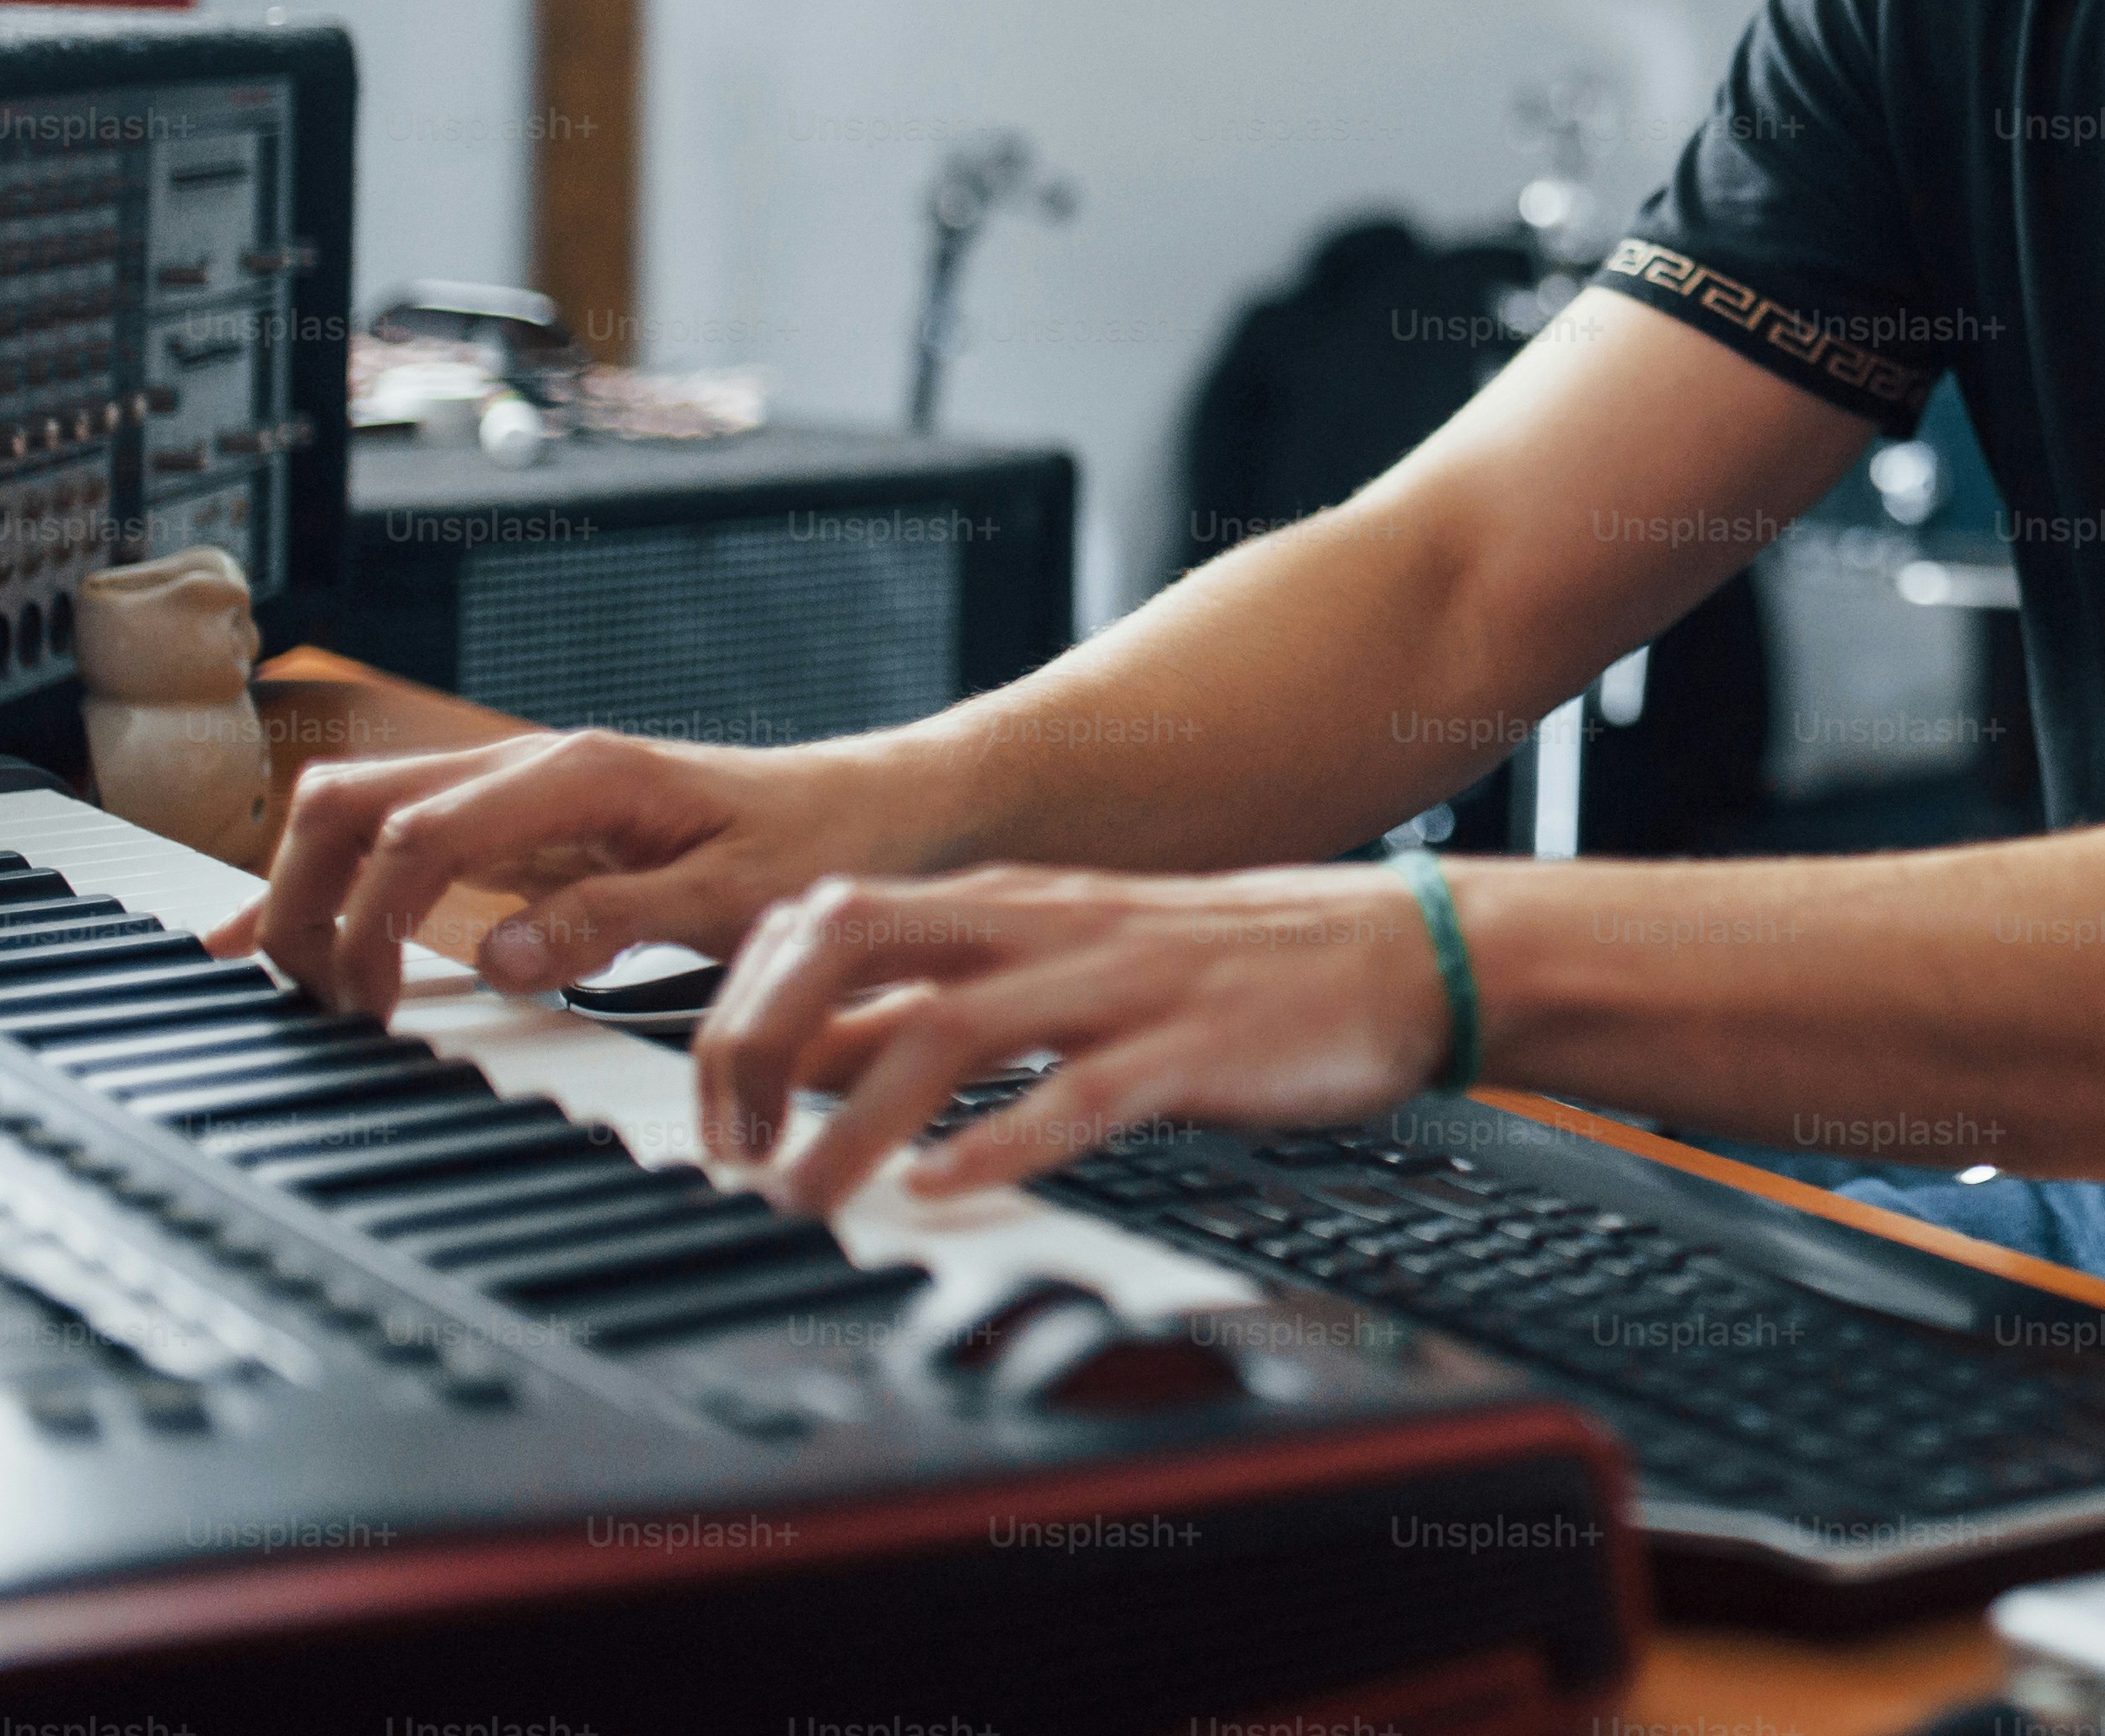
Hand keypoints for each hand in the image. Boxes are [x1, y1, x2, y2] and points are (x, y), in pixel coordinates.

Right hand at [201, 728, 926, 1019]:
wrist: (872, 807)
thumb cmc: (818, 845)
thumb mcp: (731, 899)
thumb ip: (611, 922)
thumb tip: (495, 959)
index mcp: (578, 775)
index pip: (416, 834)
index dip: (370, 924)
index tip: (375, 1012)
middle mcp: (533, 765)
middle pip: (352, 801)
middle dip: (305, 897)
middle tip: (318, 1004)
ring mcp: (521, 787)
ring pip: (362, 806)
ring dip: (309, 885)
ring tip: (295, 985)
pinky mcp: (524, 820)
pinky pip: (401, 831)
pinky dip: (337, 878)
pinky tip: (284, 933)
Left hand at [692, 860, 1456, 1214]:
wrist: (1390, 950)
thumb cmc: (1221, 969)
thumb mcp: (1059, 965)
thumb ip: (937, 1001)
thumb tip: (803, 1058)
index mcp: (1006, 905)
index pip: (823, 915)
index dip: (741, 1006)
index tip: (714, 1109)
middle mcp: (1043, 928)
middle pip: (852, 939)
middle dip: (761, 1040)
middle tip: (734, 1149)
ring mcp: (1115, 983)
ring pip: (945, 1029)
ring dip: (852, 1121)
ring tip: (804, 1201)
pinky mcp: (1187, 1048)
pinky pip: (1077, 1095)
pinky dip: (999, 1146)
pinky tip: (946, 1193)